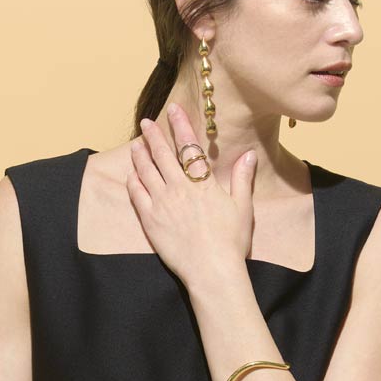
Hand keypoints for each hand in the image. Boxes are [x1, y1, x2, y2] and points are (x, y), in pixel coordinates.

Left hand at [126, 104, 255, 284]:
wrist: (212, 271)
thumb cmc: (231, 242)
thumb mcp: (243, 208)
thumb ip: (242, 179)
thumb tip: (249, 155)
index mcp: (203, 184)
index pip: (189, 147)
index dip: (180, 125)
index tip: (173, 109)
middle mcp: (180, 188)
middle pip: (163, 155)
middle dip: (154, 135)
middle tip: (146, 122)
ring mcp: (162, 203)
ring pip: (147, 171)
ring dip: (140, 155)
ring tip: (136, 143)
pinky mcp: (150, 220)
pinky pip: (137, 195)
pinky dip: (133, 181)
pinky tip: (131, 174)